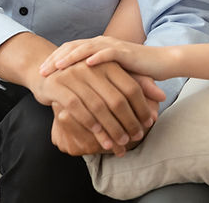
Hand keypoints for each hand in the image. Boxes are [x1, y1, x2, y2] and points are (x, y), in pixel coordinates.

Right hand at [34, 61, 163, 152]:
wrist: (46, 70)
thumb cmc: (84, 77)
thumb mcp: (110, 77)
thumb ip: (137, 83)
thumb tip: (162, 96)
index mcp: (109, 63)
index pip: (131, 87)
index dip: (142, 106)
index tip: (148, 123)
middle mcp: (93, 67)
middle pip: (117, 99)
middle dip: (129, 121)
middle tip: (137, 138)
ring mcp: (74, 75)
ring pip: (99, 107)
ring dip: (111, 128)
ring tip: (121, 143)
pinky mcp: (58, 85)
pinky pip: (78, 108)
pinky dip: (90, 123)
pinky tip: (99, 135)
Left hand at [40, 36, 174, 80]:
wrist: (159, 63)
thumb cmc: (135, 72)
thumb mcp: (109, 76)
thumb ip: (94, 78)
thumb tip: (74, 91)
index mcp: (96, 48)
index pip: (69, 50)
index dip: (54, 60)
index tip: (39, 73)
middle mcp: (102, 43)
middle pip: (72, 48)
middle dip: (55, 59)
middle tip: (41, 71)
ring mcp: (113, 46)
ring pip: (86, 48)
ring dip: (70, 57)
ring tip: (57, 67)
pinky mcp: (125, 52)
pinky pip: (108, 53)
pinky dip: (96, 58)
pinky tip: (85, 65)